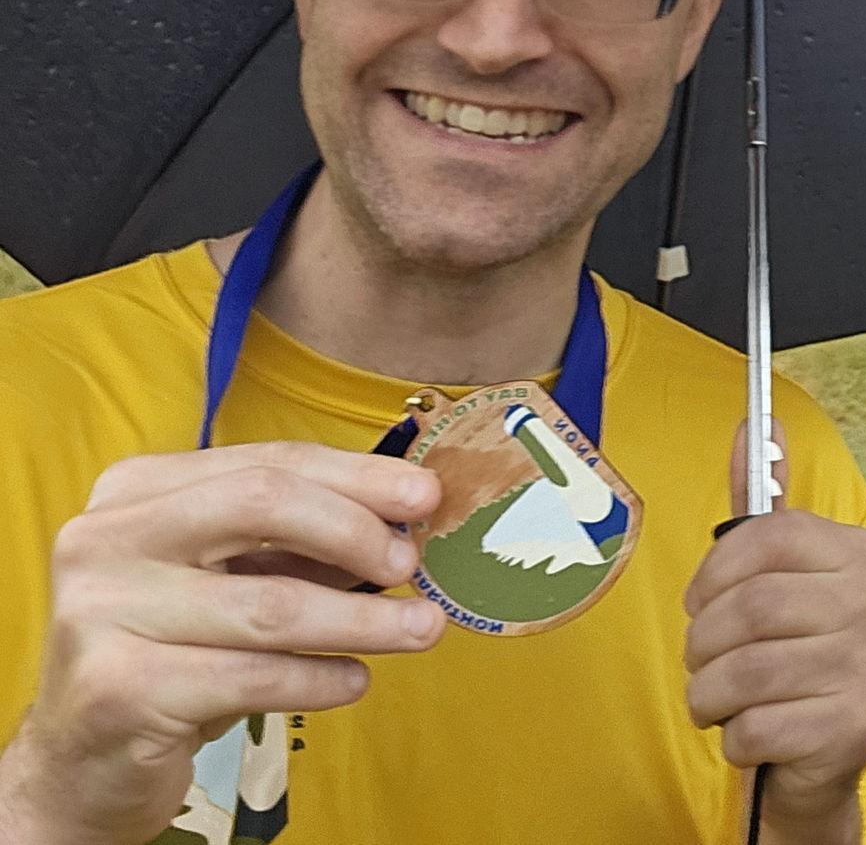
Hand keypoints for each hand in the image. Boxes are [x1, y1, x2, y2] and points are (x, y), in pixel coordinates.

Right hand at [0, 442, 444, 844]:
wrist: (82, 762)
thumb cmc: (172, 651)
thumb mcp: (226, 576)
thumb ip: (295, 540)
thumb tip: (406, 518)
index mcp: (136, 489)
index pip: (269, 461)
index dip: (357, 476)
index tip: (426, 497)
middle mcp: (106, 538)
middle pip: (264, 505)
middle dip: (356, 532)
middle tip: (414, 566)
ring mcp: (100, 612)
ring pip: (269, 604)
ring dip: (362, 620)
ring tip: (421, 630)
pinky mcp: (114, 689)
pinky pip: (249, 676)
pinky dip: (318, 677)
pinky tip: (355, 681)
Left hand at [684, 428, 865, 844]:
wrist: (821, 756)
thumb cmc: (790, 653)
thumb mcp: (777, 575)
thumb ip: (765, 500)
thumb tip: (759, 422)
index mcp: (863, 554)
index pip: (771, 536)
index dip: (713, 572)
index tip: (697, 601)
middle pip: (752, 606)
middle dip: (703, 643)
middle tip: (701, 661)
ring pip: (748, 670)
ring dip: (708, 694)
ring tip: (714, 700)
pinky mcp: (856, 729)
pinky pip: (757, 727)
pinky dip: (733, 737)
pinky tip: (749, 733)